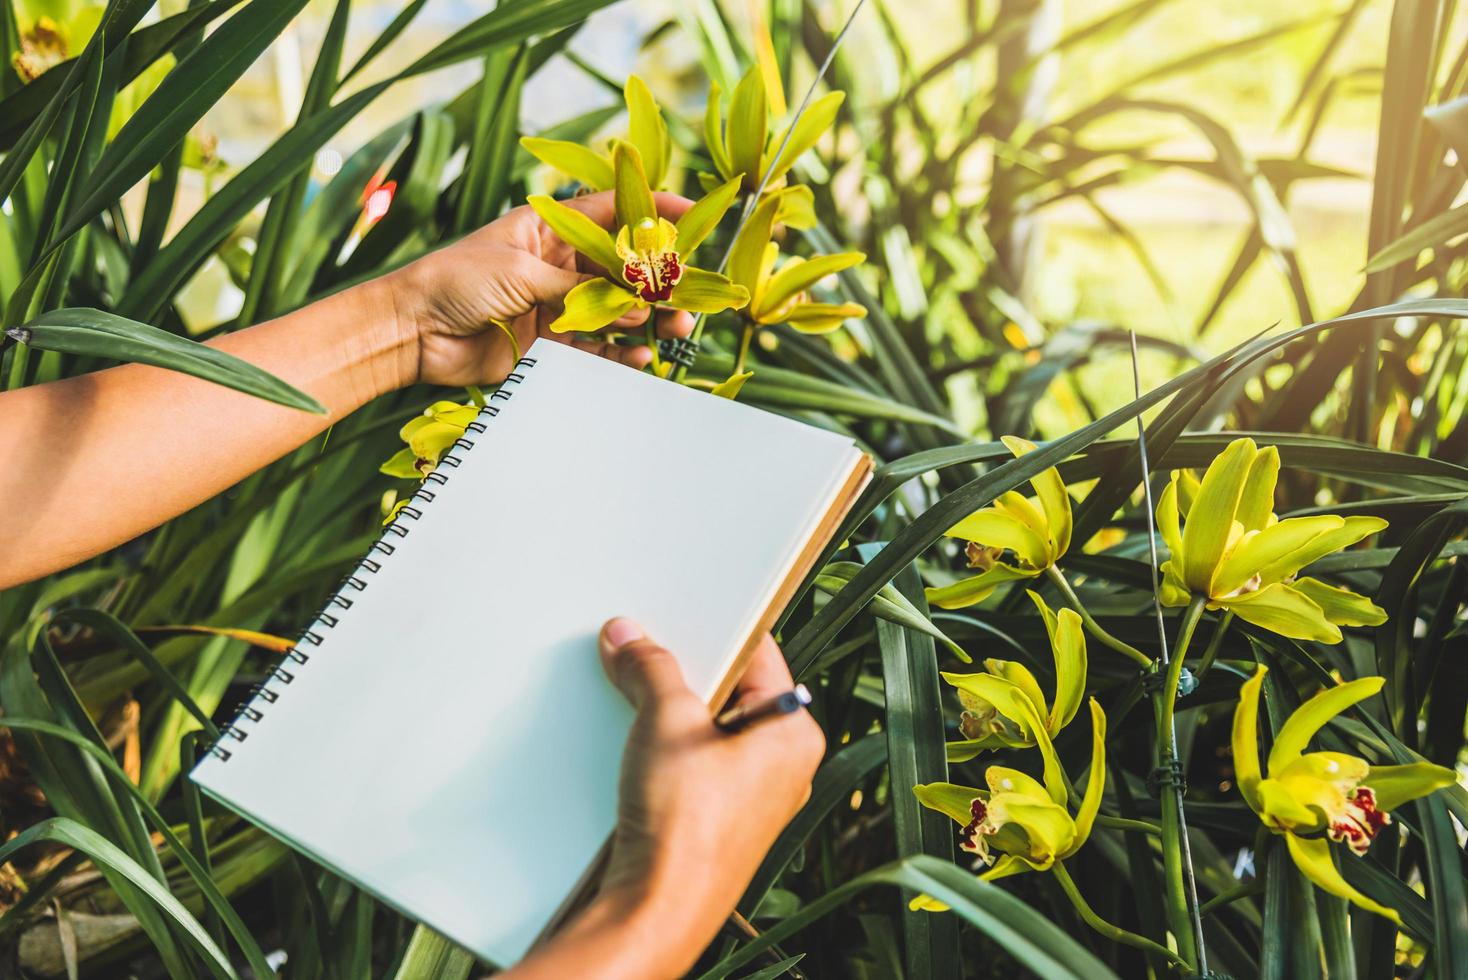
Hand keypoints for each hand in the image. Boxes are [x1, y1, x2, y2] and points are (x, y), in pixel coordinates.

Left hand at [387, 192, 695, 386]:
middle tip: (688, 295)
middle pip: (621, 269)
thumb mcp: (520, 272)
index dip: (651, 211)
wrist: (412, 331)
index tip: (691, 215)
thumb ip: (577, 289)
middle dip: (657, 281)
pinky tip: (640, 357)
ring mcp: (555, 305)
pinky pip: (594, 349)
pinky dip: (619, 354)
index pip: (611, 213)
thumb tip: (630, 303)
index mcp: (548, 230)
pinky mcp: (548, 345)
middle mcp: (557, 265)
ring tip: (677, 327)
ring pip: (615, 311)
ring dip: (647, 320)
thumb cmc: (455, 281)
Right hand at [592, 618, 823, 976]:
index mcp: (794, 733)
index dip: (716, 627)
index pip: (760, 653)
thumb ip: (652, 668)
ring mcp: (752, 797)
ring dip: (671, 713)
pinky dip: (666, 749)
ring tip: (637, 702)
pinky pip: (696, 764)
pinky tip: (636, 748)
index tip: (680, 612)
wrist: (657, 908)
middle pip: (731, 691)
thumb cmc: (685, 825)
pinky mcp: (718, 821)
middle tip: (647, 654)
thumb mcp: (666, 722)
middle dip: (686, 673)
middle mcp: (783, 766)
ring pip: (710, 729)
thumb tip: (630, 637)